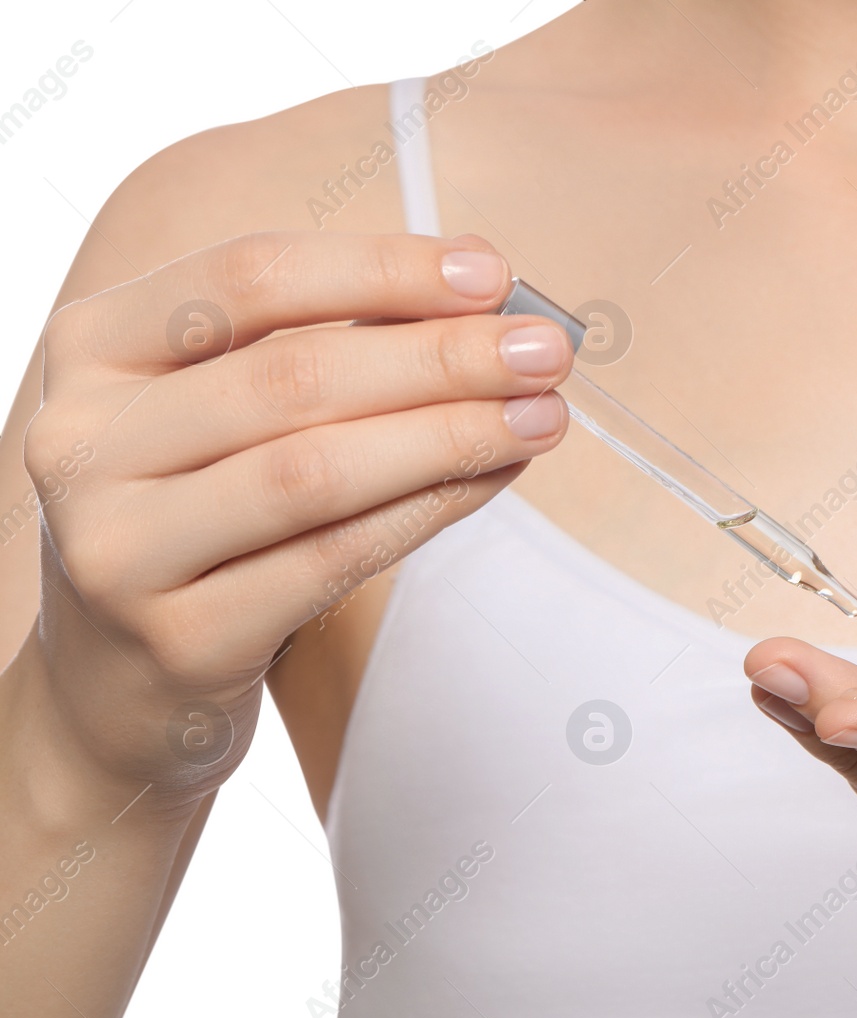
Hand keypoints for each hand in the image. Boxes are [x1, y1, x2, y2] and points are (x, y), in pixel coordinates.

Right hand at [20, 231, 571, 805]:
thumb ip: (326, 348)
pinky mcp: (179, 640)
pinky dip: (427, 511)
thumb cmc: (198, 519)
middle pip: (292, 375)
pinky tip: (493, 479)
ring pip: (315, 470)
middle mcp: (83, 442)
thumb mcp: (217, 416)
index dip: (381, 268)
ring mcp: (119, 549)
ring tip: (542, 417)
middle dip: (442, 356)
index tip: (491, 272)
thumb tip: (481, 299)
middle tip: (547, 350)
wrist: (114, 683)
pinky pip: (331, 559)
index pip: (249, 279)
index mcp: (91, 350)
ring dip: (450, 435)